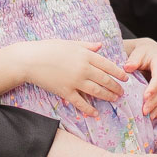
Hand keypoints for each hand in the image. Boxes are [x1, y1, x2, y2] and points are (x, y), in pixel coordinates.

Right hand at [12, 39, 126, 116]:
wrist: (30, 60)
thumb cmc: (49, 48)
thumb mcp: (70, 43)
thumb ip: (87, 46)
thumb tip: (101, 46)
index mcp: (85, 55)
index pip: (107, 65)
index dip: (118, 73)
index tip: (125, 78)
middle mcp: (83, 69)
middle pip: (105, 80)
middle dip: (115, 87)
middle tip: (122, 92)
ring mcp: (75, 81)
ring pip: (96, 91)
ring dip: (107, 96)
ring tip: (114, 99)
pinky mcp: (65, 91)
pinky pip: (80, 102)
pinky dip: (89, 109)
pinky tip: (95, 113)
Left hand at [121, 38, 156, 118]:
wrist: (154, 53)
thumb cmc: (144, 53)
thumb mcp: (138, 52)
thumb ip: (134, 59)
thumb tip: (127, 67)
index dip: (154, 87)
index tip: (145, 97)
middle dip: (155, 101)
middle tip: (144, 111)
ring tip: (148, 116)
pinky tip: (154, 116)